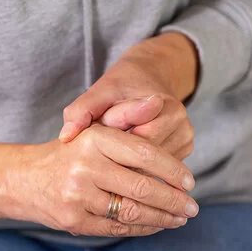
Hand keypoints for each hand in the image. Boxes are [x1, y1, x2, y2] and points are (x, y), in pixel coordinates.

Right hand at [1, 124, 198, 236]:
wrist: (24, 178)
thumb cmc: (69, 152)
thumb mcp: (94, 128)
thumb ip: (126, 115)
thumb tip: (156, 102)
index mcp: (93, 139)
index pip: (145, 153)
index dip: (173, 169)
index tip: (190, 181)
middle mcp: (84, 167)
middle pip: (143, 187)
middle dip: (174, 200)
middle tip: (192, 207)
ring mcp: (77, 196)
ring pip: (133, 211)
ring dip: (163, 218)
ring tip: (180, 218)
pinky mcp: (74, 220)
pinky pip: (118, 227)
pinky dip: (143, 228)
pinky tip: (157, 225)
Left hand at [59, 32, 197, 159]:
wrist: (147, 79)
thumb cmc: (119, 88)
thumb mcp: (98, 92)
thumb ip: (80, 111)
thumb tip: (66, 137)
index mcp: (164, 107)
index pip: (134, 141)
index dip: (110, 141)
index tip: (100, 130)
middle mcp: (181, 125)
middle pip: (144, 160)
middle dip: (118, 156)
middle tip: (103, 146)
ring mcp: (185, 141)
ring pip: (151, 170)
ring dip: (128, 164)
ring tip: (114, 149)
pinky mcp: (183, 153)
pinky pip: (157, 172)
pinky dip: (138, 167)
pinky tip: (125, 158)